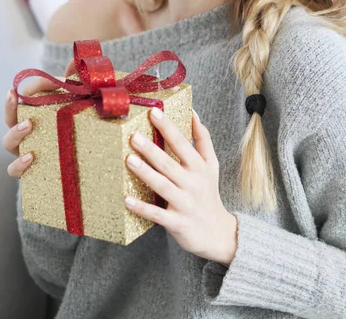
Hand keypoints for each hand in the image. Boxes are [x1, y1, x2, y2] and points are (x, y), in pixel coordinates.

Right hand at [2, 60, 75, 177]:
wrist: (90, 160)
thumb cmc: (80, 126)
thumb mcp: (81, 104)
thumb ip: (77, 82)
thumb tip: (75, 62)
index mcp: (36, 113)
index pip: (25, 96)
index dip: (33, 86)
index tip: (50, 82)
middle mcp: (27, 131)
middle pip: (9, 116)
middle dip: (10, 105)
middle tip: (16, 95)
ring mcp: (26, 150)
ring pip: (8, 142)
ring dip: (15, 132)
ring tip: (29, 125)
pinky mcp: (31, 170)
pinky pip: (14, 170)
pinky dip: (18, 164)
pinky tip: (30, 157)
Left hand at [125, 107, 237, 263]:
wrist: (218, 233)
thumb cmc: (209, 193)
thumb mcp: (211, 165)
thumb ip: (203, 139)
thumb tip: (193, 113)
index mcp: (199, 167)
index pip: (182, 143)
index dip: (168, 127)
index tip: (153, 112)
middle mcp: (193, 183)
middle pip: (169, 164)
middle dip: (151, 149)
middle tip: (134, 136)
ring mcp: (185, 203)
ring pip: (162, 186)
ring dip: (145, 173)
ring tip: (129, 160)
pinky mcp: (177, 223)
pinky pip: (157, 214)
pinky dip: (142, 208)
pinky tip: (127, 200)